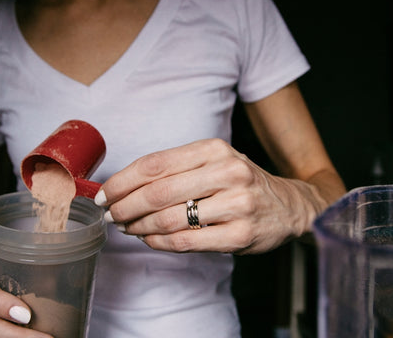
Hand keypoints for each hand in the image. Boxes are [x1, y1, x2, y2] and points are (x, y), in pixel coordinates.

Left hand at [95, 138, 326, 254]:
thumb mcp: (213, 161)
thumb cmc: (240, 182)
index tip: (104, 194)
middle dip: (124, 207)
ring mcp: (237, 204)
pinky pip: (187, 241)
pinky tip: (150, 240)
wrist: (288, 206)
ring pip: (169, 219)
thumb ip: (174, 169)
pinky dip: (160, 243)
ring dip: (139, 227)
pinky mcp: (240, 235)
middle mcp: (227, 171)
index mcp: (214, 149)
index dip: (122, 181)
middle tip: (110, 215)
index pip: (154, 164)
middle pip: (157, 192)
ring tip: (127, 228)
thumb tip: (123, 186)